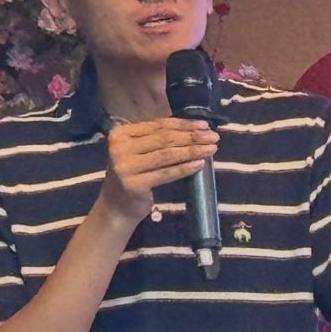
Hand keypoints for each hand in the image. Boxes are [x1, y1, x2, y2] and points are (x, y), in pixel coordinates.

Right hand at [98, 117, 218, 227]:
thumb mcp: (139, 151)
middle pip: (164, 138)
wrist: (116, 207)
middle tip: (213, 136)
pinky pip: (166, 174)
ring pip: (167, 155)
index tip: (205, 125)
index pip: (158, 125)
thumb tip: (195, 128)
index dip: (183, 124)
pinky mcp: (134, 185)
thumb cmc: (133, 175)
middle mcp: (119, 148)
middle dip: (192, 136)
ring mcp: (125, 167)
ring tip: (211, 149)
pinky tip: (200, 164)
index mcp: (120, 134)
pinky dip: (185, 168)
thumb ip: (157, 139)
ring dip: (192, 151)